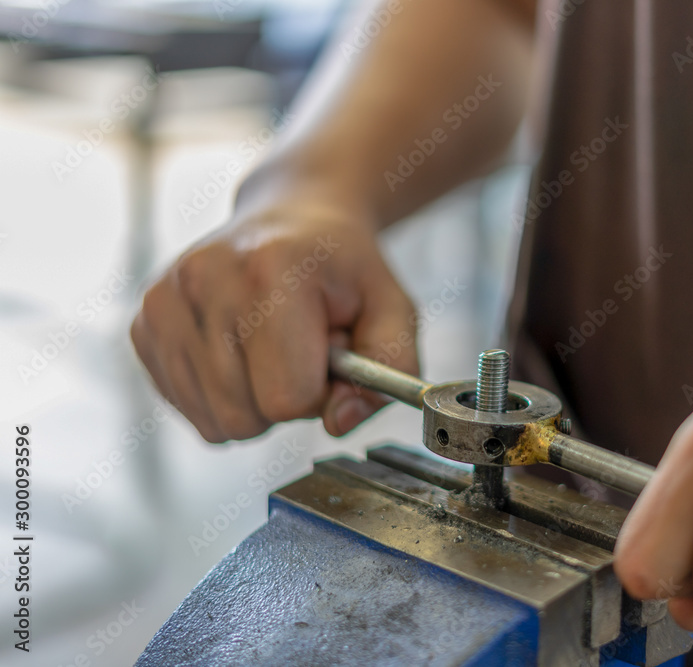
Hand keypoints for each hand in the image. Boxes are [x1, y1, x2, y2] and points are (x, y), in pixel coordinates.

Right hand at [130, 206, 416, 442]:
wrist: (294, 218)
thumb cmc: (342, 269)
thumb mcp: (393, 308)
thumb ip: (390, 368)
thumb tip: (339, 421)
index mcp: (272, 268)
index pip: (289, 395)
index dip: (322, 390)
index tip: (329, 350)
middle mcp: (206, 277)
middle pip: (246, 415)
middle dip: (286, 398)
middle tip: (301, 350)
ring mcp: (165, 299)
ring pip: (214, 421)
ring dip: (253, 400)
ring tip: (272, 347)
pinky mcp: (143, 322)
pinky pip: (186, 408)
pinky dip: (220, 395)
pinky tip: (240, 350)